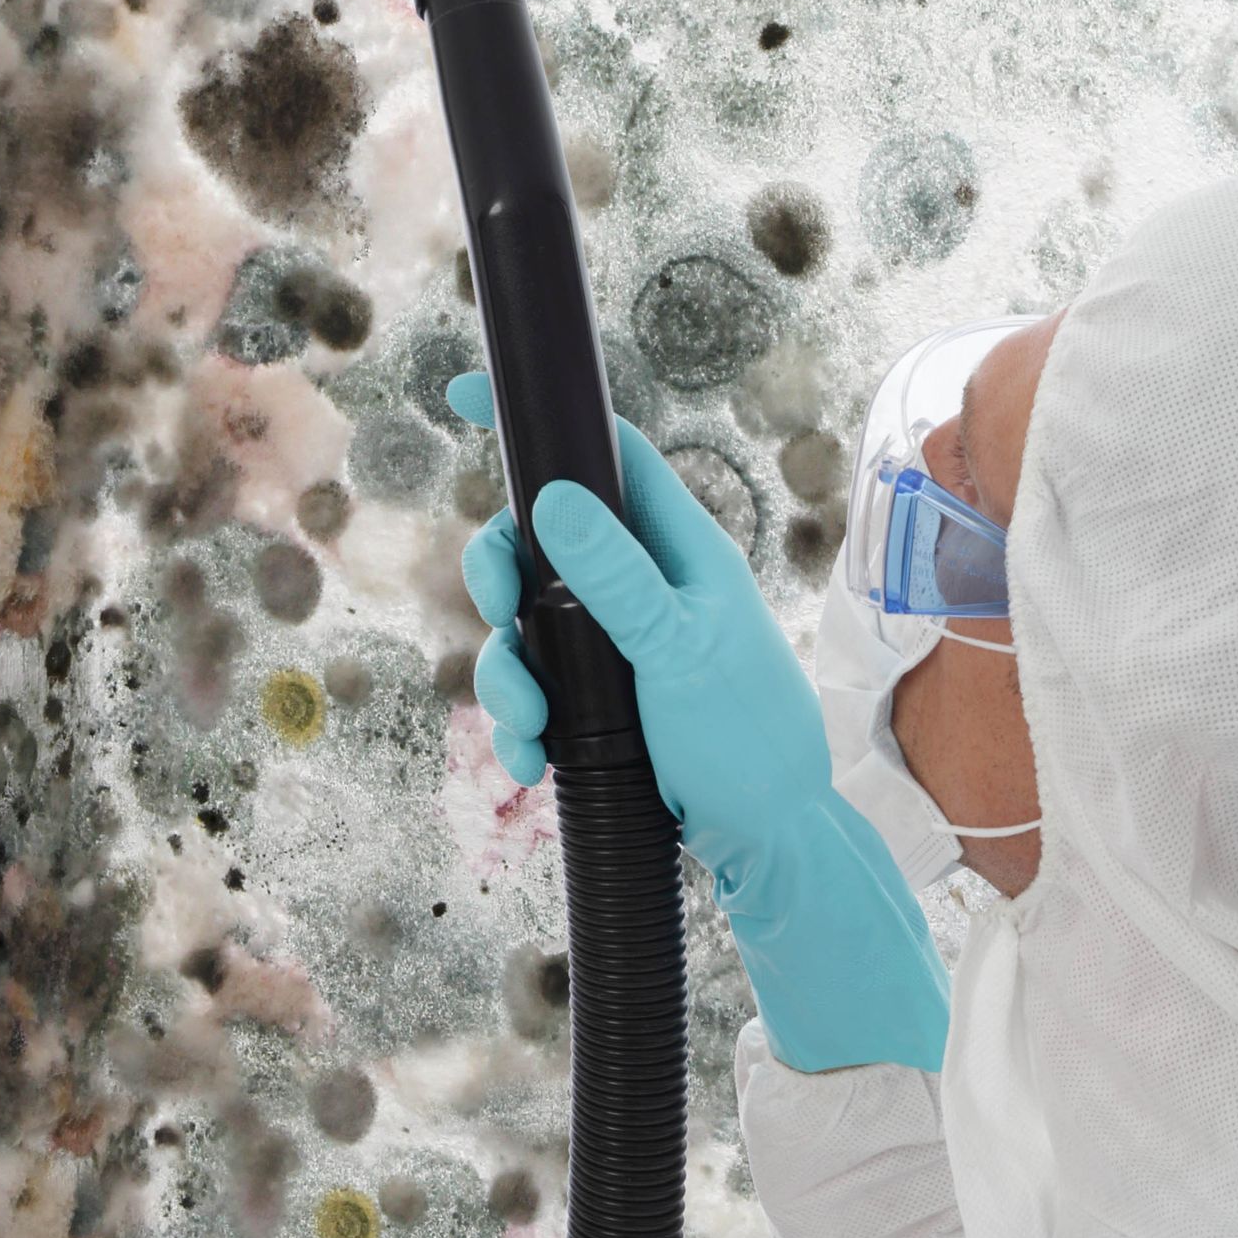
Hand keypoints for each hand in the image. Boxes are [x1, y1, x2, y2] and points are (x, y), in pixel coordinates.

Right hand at [447, 369, 950, 1073]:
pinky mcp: (596, 700)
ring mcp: (614, 642)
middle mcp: (639, 582)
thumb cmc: (748, 735)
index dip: (543, 421)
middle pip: (538, 539)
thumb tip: (553, 494)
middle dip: (498, 573)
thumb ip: (617, 575)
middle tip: (496, 607)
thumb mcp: (679, 648)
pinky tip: (527, 762)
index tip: (468, 394)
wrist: (769, 843)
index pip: (604, 451)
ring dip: (506, 673)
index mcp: (675, 544)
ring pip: (523, 623)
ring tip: (528, 725)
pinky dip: (517, 723)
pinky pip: (532, 689)